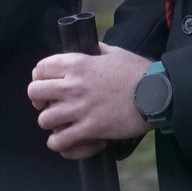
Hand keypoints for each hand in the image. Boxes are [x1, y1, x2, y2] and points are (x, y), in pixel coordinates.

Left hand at [28, 45, 152, 159]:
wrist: (156, 93)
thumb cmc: (138, 72)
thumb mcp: (114, 52)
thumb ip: (96, 50)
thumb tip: (89, 47)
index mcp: (77, 63)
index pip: (40, 69)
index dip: (39, 78)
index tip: (45, 85)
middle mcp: (73, 85)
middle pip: (34, 92)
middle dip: (38, 100)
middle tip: (48, 105)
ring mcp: (80, 108)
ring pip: (44, 119)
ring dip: (50, 123)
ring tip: (59, 124)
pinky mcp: (90, 128)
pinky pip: (60, 140)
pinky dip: (58, 143)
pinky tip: (64, 141)